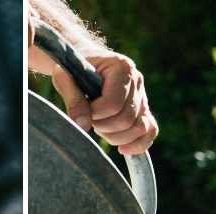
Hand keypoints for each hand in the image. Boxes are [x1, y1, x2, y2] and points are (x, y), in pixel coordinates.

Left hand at [43, 51, 158, 154]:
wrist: (85, 63)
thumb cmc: (74, 69)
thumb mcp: (65, 77)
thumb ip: (72, 99)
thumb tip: (83, 125)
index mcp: (122, 67)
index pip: (113, 103)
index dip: (95, 114)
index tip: (83, 110)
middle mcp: (137, 81)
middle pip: (126, 119)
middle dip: (104, 127)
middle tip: (90, 120)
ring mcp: (143, 97)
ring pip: (138, 128)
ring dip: (115, 136)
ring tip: (100, 127)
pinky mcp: (143, 110)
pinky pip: (150, 131)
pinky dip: (138, 144)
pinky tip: (122, 149)